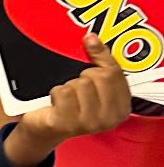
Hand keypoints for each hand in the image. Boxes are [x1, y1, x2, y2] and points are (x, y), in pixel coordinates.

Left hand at [5, 34, 131, 166]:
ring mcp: (88, 123)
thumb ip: (99, 61)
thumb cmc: (71, 106)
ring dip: (68, 86)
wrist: (46, 128)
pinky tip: (56, 103)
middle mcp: (108, 119)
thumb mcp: (92, 85)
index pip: (116, 73)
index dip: (101, 58)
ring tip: (67, 98)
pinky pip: (63, 92)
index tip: (90, 47)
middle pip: (99, 77)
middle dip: (84, 76)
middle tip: (77, 87)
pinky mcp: (67, 124)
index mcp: (121, 109)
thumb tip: (93, 38)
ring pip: (80, 84)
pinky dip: (56, 93)